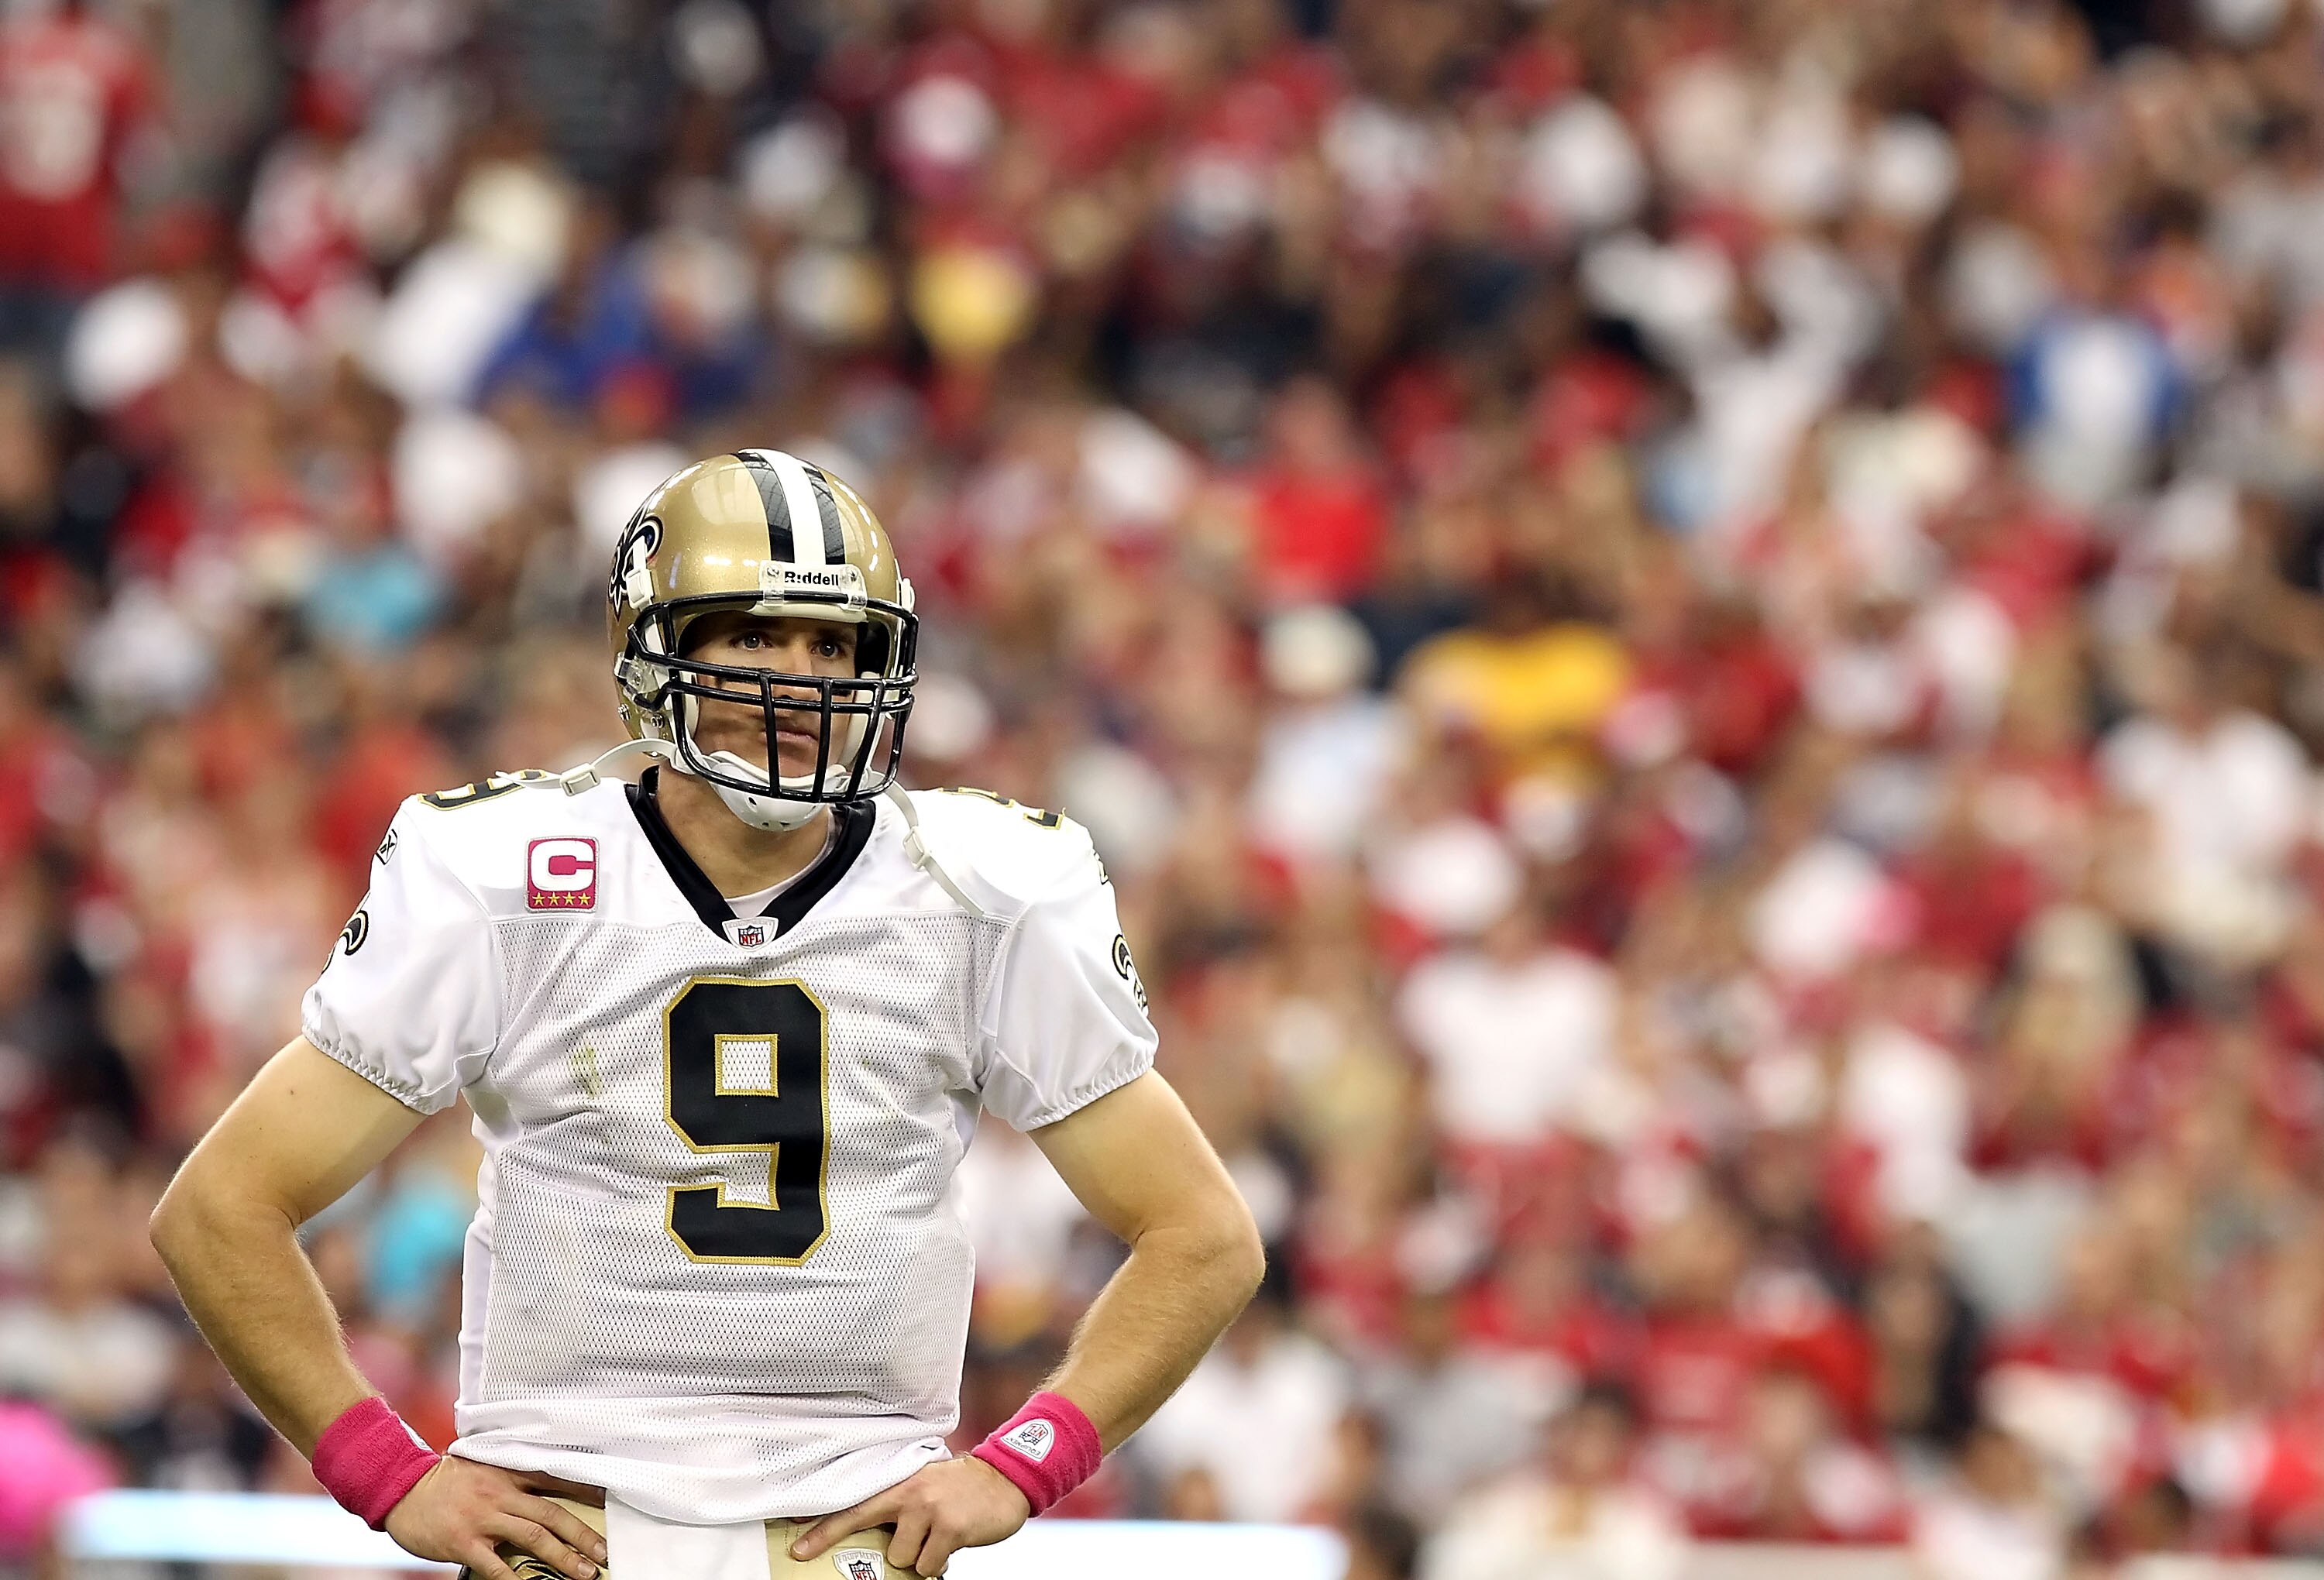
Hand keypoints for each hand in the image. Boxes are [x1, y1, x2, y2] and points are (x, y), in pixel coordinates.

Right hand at [382, 1454, 608, 1579]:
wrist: (403, 1487)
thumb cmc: (444, 1480)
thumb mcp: (482, 1465)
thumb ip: (510, 1475)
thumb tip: (540, 1486)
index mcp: (508, 1472)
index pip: (556, 1479)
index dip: (585, 1491)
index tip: (609, 1501)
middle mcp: (502, 1494)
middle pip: (552, 1514)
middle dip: (582, 1535)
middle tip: (604, 1552)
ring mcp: (484, 1518)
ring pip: (534, 1538)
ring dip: (563, 1557)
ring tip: (585, 1573)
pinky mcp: (465, 1542)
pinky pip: (496, 1566)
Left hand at [789, 1456, 1032, 1576]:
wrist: (1005, 1477)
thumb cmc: (960, 1487)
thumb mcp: (924, 1485)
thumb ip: (899, 1504)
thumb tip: (874, 1537)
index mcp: (898, 1485)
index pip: (852, 1510)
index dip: (823, 1531)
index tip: (798, 1549)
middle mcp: (909, 1496)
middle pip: (884, 1549)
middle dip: (902, 1551)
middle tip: (922, 1535)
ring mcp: (929, 1511)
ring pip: (905, 1561)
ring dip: (923, 1556)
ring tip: (941, 1534)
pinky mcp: (951, 1528)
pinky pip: (930, 1567)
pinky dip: (940, 1562)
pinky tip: (954, 1541)